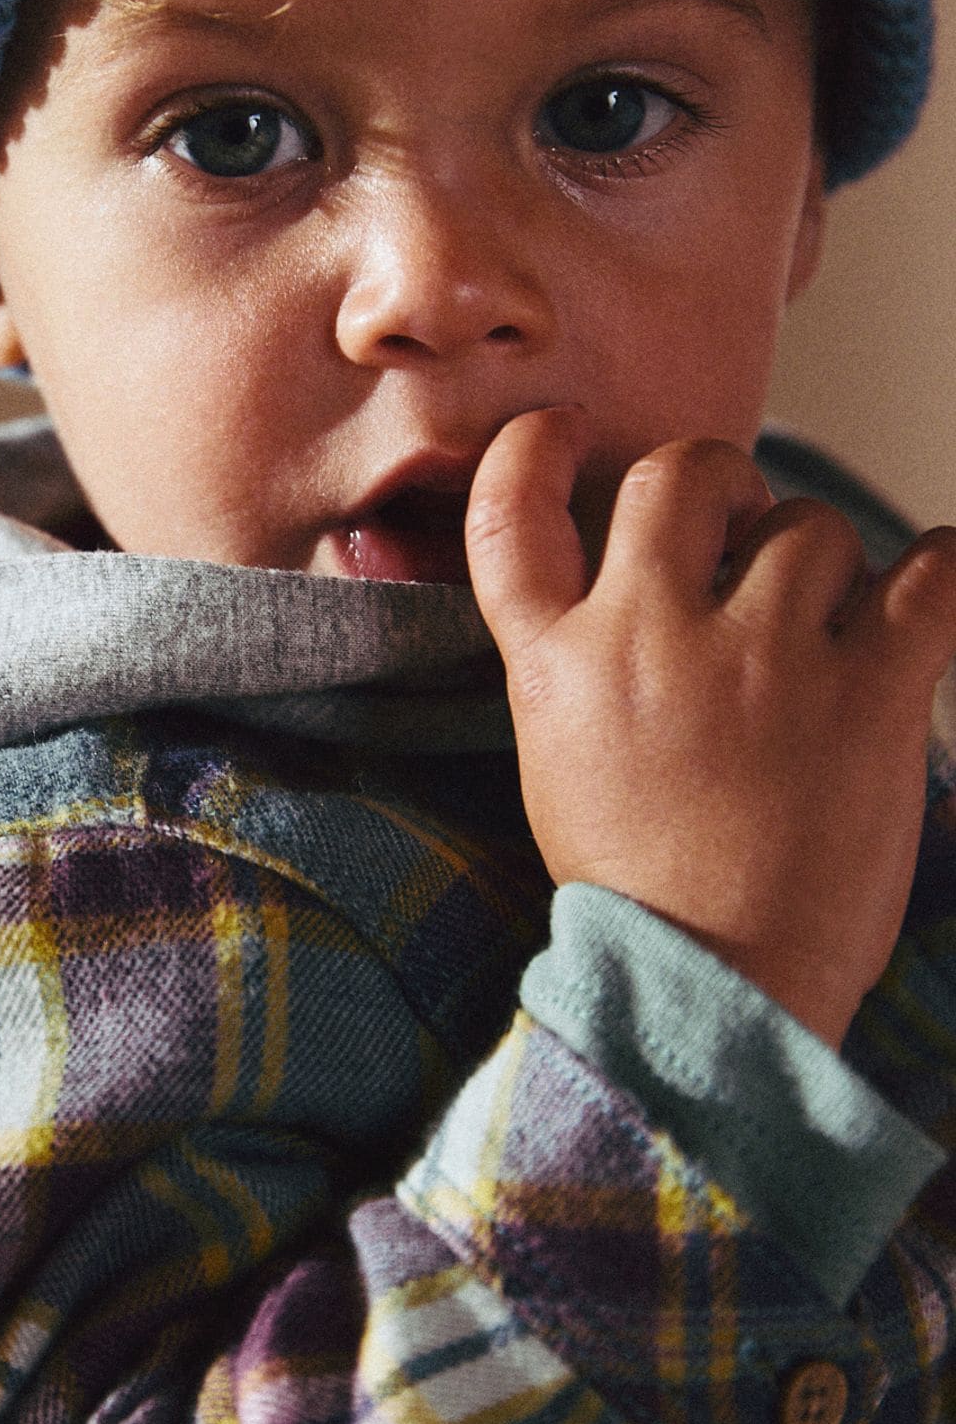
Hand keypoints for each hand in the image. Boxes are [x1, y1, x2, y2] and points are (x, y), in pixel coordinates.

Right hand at [466, 410, 955, 1049]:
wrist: (719, 991)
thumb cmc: (644, 892)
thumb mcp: (557, 764)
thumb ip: (577, 667)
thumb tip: (643, 580)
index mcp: (555, 664)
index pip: (511, 512)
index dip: (534, 450)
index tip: (564, 432)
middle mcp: (647, 639)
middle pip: (681, 476)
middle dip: (722, 483)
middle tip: (743, 527)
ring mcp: (759, 659)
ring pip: (811, 528)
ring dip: (829, 567)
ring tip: (830, 636)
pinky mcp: (866, 692)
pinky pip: (935, 573)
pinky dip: (947, 571)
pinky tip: (939, 589)